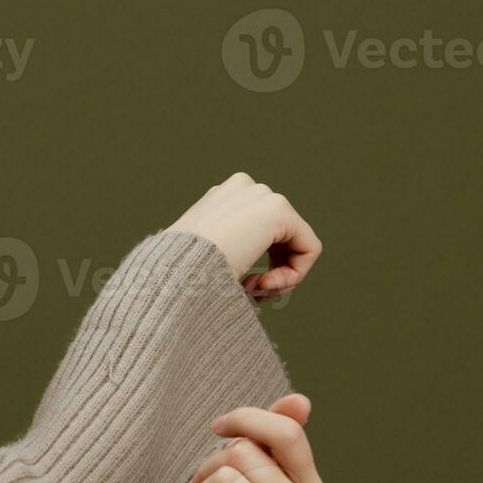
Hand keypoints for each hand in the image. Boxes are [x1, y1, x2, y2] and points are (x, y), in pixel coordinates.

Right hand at [165, 172, 322, 303]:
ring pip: (296, 244)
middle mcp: (241, 189)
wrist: (173, 272)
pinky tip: (265, 285)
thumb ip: (225, 254)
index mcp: (218, 199)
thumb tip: (243, 273)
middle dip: (272, 271)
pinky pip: (309, 248)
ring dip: (280, 277)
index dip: (256, 267)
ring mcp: (260, 195)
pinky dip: (294, 274)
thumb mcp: (197, 260)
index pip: (259, 233)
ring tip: (256, 291)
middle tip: (251, 293)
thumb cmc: (178, 277)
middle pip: (281, 238)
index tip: (240, 288)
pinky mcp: (278, 209)